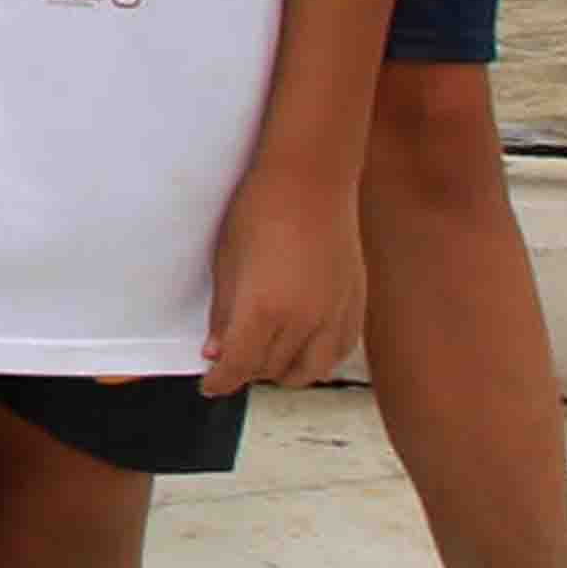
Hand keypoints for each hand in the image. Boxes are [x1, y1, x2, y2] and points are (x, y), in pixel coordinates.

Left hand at [204, 176, 365, 393]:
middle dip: (246, 372)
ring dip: (283, 371)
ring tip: (264, 357)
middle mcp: (304, 320)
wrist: (311, 181)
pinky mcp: (356, 305)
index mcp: (264, 310)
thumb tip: (216, 353)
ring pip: (310, 371)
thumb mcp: (227, 263)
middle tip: (231, 362)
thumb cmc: (259, 213)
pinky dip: (318, 359)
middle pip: (271, 370)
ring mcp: (335, 314)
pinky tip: (303, 349)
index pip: (239, 366)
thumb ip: (223, 315)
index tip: (209, 385)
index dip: (220, 382)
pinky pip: (339, 352)